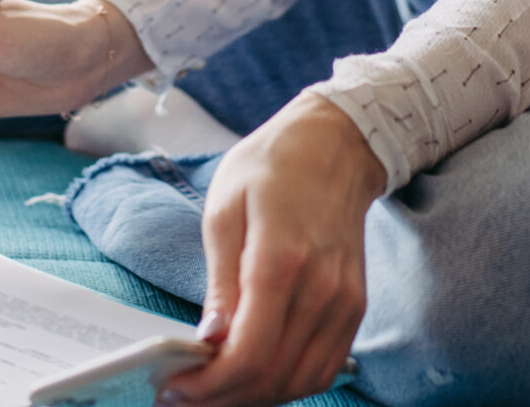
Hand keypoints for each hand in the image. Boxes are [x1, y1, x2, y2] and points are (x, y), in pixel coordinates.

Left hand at [162, 93, 380, 406]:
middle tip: (184, 397)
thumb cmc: (270, 169)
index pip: (248, 354)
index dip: (208, 385)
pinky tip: (255, 376)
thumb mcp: (224, 211)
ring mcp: (343, 303)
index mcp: (280, 261)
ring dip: (254, 398)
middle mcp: (320, 290)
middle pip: (272, 378)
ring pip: (300, 382)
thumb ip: (220, 283)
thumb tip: (209, 341)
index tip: (175, 388)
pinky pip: (324, 368)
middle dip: (222, 398)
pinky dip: (287, 384)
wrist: (334, 147)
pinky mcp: (354, 308)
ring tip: (215, 390)